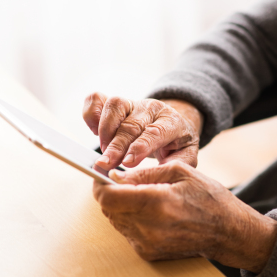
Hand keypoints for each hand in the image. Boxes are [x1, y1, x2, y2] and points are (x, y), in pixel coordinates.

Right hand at [83, 94, 202, 170]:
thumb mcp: (186, 155)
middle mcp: (151, 109)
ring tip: (104, 152)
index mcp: (171, 121)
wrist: (174, 124)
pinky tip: (93, 131)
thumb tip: (155, 176)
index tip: (127, 163)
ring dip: (105, 130)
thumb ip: (175, 165)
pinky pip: (97, 99)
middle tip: (105, 164)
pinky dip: (90, 113)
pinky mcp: (117, 103)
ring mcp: (133, 103)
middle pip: (131, 124)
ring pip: (115, 106)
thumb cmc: (177, 143)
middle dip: (116, 146)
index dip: (139, 147)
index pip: (154, 132)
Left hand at [92, 161, 276, 272]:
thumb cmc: (209, 198)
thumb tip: (115, 175)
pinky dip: (131, 219)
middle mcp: (149, 228)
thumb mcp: (179, 172)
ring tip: (141, 195)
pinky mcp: (149, 253)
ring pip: (115, 221)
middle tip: (121, 181)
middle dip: (109, 193)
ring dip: (120, 206)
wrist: (229, 232)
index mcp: (157, 203)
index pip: (109, 197)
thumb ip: (143, 173)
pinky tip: (149, 211)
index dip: (100, 184)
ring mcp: (148, 244)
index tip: (101, 175)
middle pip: (108, 210)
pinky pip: (127, 232)